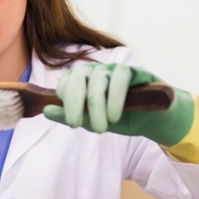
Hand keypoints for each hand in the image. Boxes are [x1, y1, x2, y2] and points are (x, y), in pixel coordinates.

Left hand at [43, 63, 193, 146]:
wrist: (153, 120)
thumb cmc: (120, 118)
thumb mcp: (91, 121)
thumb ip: (69, 116)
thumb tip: (45, 111)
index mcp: (82, 81)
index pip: (66, 81)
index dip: (65, 99)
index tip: (72, 120)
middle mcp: (96, 71)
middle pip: (78, 76)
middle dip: (75, 102)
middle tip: (77, 125)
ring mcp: (115, 69)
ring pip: (99, 80)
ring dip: (97, 106)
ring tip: (101, 129)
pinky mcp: (134, 71)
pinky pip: (121, 77)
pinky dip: (115, 98)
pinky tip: (115, 116)